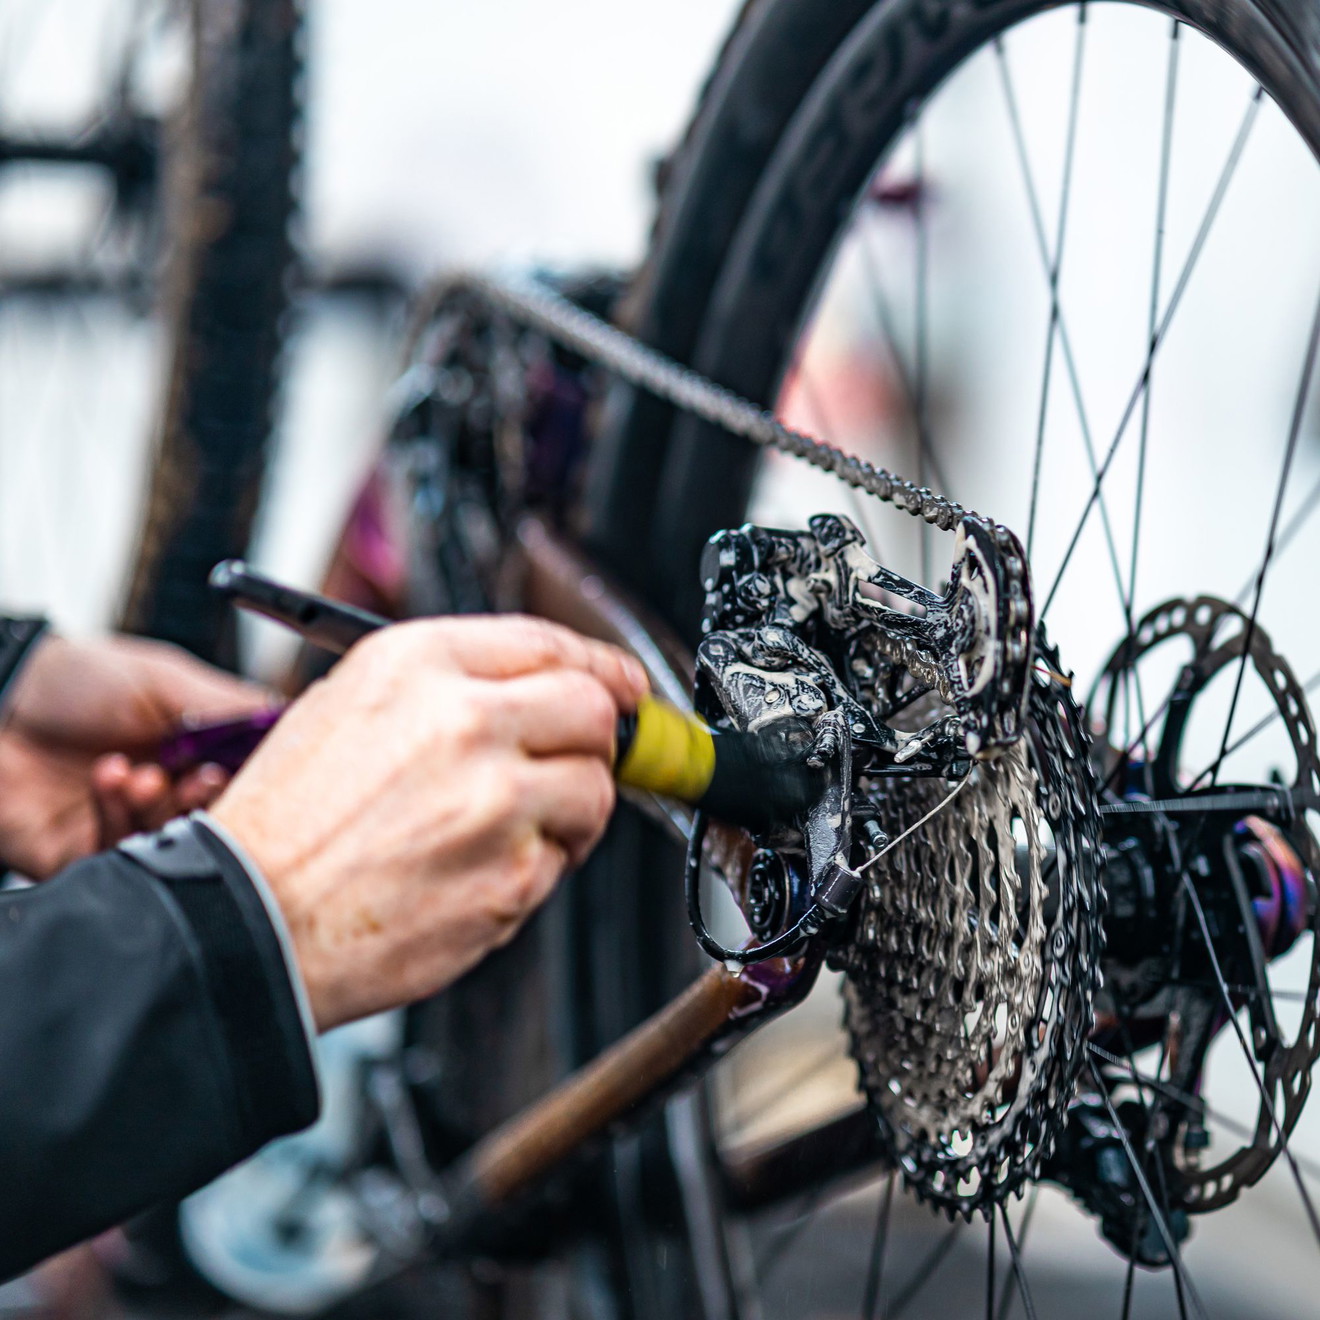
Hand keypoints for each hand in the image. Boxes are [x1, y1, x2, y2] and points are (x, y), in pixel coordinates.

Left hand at [0, 634, 270, 877]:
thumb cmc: (71, 682)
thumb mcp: (166, 680)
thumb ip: (231, 706)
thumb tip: (297, 719)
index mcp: (193, 750)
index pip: (245, 778)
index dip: (252, 779)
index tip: (248, 769)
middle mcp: (167, 790)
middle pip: (216, 818)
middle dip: (210, 800)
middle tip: (200, 779)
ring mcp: (128, 823)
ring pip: (173, 842)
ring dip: (162, 807)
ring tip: (143, 774)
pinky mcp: (86, 853)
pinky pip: (121, 856)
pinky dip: (119, 816)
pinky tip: (109, 778)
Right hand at [210, 615, 648, 1030]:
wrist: (247, 922)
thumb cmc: (285, 824)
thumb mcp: (346, 705)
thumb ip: (446, 685)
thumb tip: (531, 687)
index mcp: (420, 664)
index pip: (550, 643)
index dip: (600, 665)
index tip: (622, 683)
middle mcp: (465, 721)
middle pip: (592, 711)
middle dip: (595, 738)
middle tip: (574, 761)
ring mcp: (496, 801)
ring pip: (593, 790)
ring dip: (569, 811)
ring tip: (505, 829)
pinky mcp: (512, 876)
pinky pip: (561, 861)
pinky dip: (533, 867)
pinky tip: (472, 871)